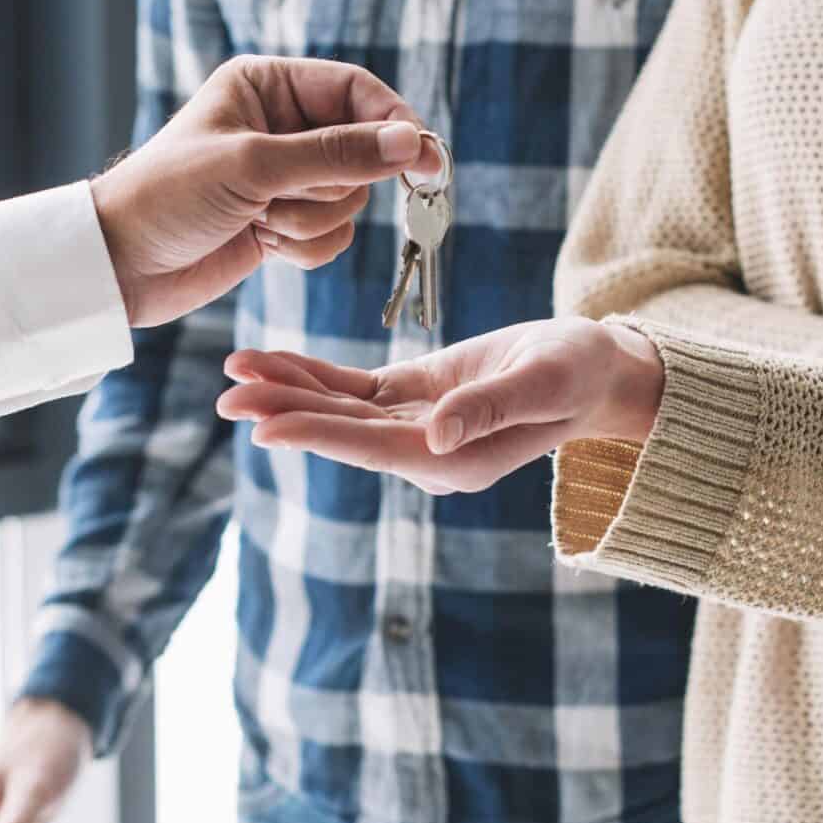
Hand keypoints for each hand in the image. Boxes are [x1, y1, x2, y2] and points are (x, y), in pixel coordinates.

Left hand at [91, 56, 433, 327]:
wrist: (121, 266)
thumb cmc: (169, 195)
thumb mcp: (253, 166)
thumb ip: (336, 154)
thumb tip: (410, 142)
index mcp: (268, 84)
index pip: (356, 91)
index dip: (395, 124)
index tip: (428, 161)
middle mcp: (281, 124)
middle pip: (360, 151)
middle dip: (327, 187)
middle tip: (280, 200)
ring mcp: (284, 174)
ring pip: (349, 200)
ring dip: (310, 222)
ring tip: (259, 223)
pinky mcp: (283, 220)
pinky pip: (332, 235)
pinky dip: (304, 247)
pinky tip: (261, 244)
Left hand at [216, 318, 664, 495]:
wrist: (597, 370)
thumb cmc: (578, 374)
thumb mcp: (544, 383)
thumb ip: (491, 409)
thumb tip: (437, 437)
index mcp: (452, 460)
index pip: (372, 447)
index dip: (318, 433)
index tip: (265, 426)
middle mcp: (426, 452)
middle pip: (342, 432)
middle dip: (284, 412)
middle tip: (226, 396)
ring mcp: (416, 428)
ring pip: (339, 410)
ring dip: (288, 391)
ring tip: (234, 372)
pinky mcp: (414, 400)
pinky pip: (353, 391)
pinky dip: (313, 375)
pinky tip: (272, 362)